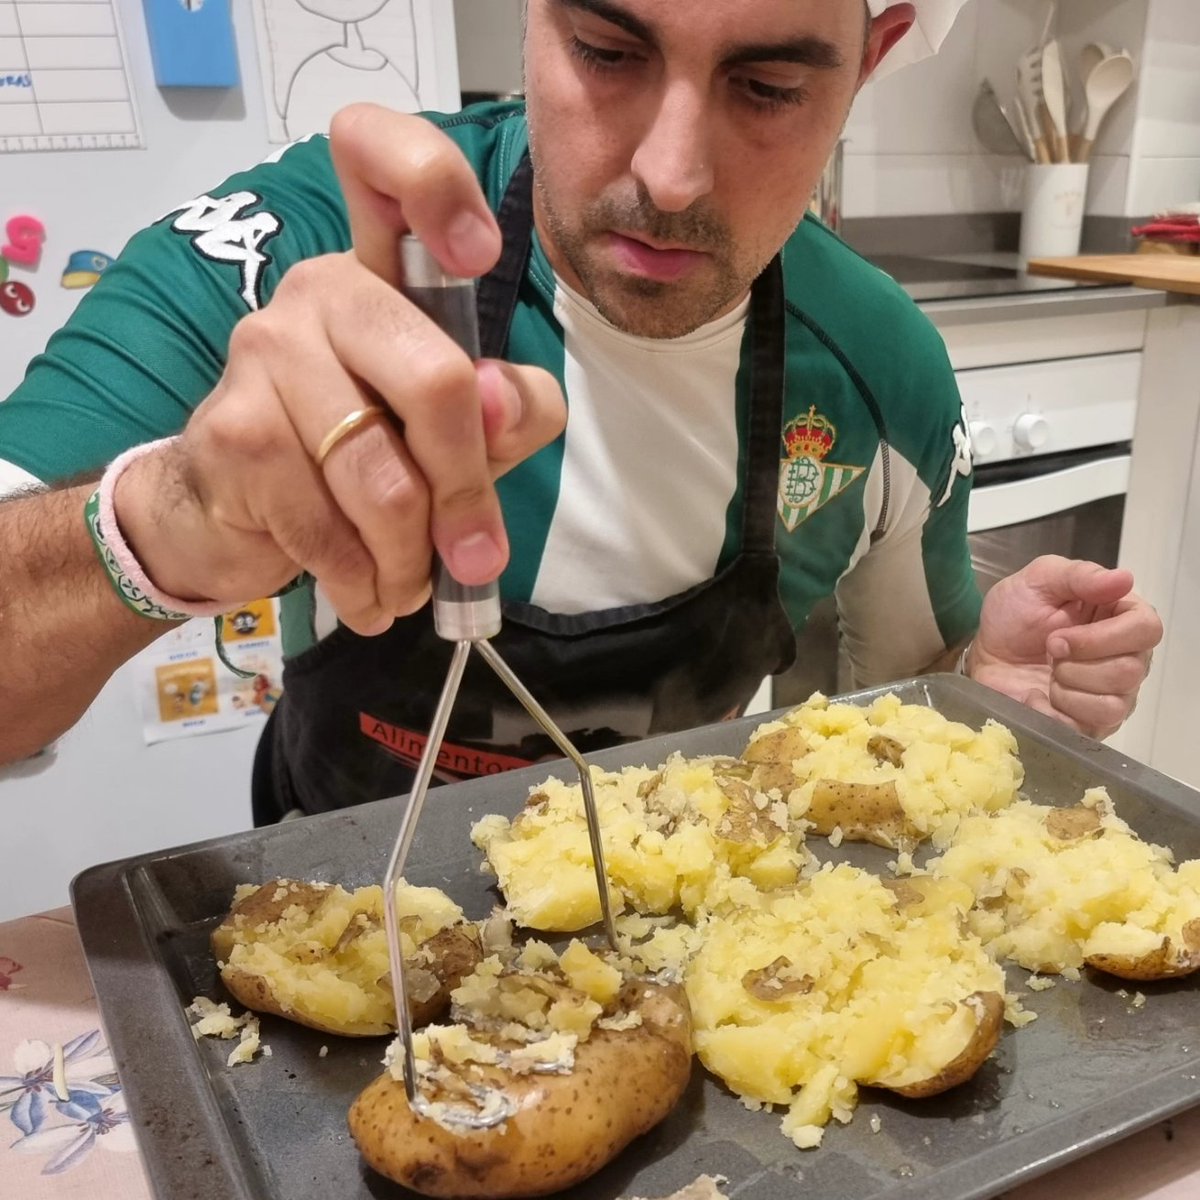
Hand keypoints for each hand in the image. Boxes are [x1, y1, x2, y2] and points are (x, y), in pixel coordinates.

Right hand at [115, 104, 564, 634]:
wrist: (222, 514)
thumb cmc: (356, 459)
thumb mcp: (457, 437)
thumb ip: (507, 414)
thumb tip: (503, 402)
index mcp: (383, 274)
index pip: (384, 163)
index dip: (434, 183)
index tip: (477, 254)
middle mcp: (320, 290)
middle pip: (438, 383)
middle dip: (467, 493)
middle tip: (473, 553)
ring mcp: (266, 353)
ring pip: (384, 478)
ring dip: (411, 558)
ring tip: (410, 585)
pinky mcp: (233, 430)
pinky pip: (329, 526)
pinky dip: (363, 581)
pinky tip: (367, 595)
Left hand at [968, 555, 1161, 738]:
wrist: (984, 657)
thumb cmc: (1013, 617)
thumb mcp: (1038, 581)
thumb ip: (1078, 575)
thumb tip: (1124, 579)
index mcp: (1122, 618)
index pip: (1147, 629)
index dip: (1104, 637)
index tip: (1058, 636)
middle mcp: (1128, 658)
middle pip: (1130, 670)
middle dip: (1076, 664)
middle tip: (1048, 652)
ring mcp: (1113, 695)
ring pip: (1113, 705)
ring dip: (1067, 689)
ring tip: (1047, 676)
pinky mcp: (1092, 724)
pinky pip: (1088, 728)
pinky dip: (1054, 712)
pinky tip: (1037, 697)